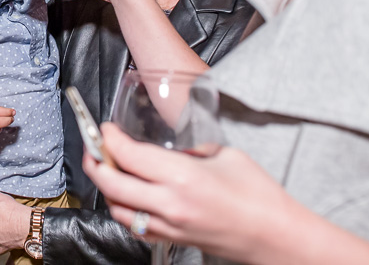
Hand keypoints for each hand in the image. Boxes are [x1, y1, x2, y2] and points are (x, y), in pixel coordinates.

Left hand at [83, 123, 291, 262]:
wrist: (275, 236)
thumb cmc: (258, 194)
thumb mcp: (223, 154)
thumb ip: (191, 147)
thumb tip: (170, 142)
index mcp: (182, 176)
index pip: (129, 155)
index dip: (109, 138)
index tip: (105, 128)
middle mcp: (170, 203)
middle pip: (111, 182)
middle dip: (95, 160)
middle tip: (93, 145)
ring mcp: (169, 225)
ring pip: (117, 208)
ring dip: (105, 186)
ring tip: (105, 168)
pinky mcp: (172, 239)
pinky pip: (134, 226)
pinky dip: (122, 209)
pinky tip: (125, 196)